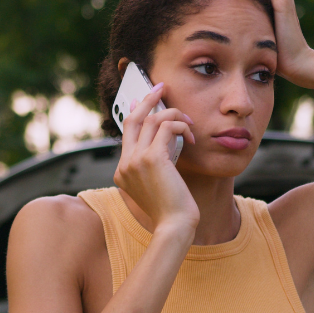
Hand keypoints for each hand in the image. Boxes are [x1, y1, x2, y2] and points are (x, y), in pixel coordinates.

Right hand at [114, 83, 199, 232]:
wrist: (175, 226)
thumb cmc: (172, 209)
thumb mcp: (159, 184)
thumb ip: (156, 164)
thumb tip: (166, 140)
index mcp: (122, 172)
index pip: (128, 133)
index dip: (138, 113)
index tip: (148, 100)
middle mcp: (124, 164)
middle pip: (132, 119)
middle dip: (148, 99)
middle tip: (161, 87)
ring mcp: (135, 161)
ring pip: (152, 120)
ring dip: (174, 116)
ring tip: (189, 123)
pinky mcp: (151, 159)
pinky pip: (167, 127)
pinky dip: (181, 126)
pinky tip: (191, 137)